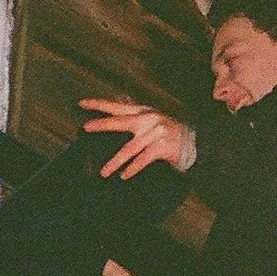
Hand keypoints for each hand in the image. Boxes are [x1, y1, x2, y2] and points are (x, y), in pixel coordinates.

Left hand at [79, 96, 195, 178]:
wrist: (194, 143)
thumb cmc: (168, 132)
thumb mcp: (151, 119)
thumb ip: (134, 113)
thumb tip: (118, 100)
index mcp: (143, 112)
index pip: (117, 106)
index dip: (99, 104)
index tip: (82, 103)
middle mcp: (148, 120)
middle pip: (121, 121)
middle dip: (102, 124)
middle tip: (85, 127)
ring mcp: (156, 133)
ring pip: (130, 148)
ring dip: (115, 161)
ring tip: (104, 171)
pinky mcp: (163, 147)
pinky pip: (144, 159)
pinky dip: (133, 168)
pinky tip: (123, 175)